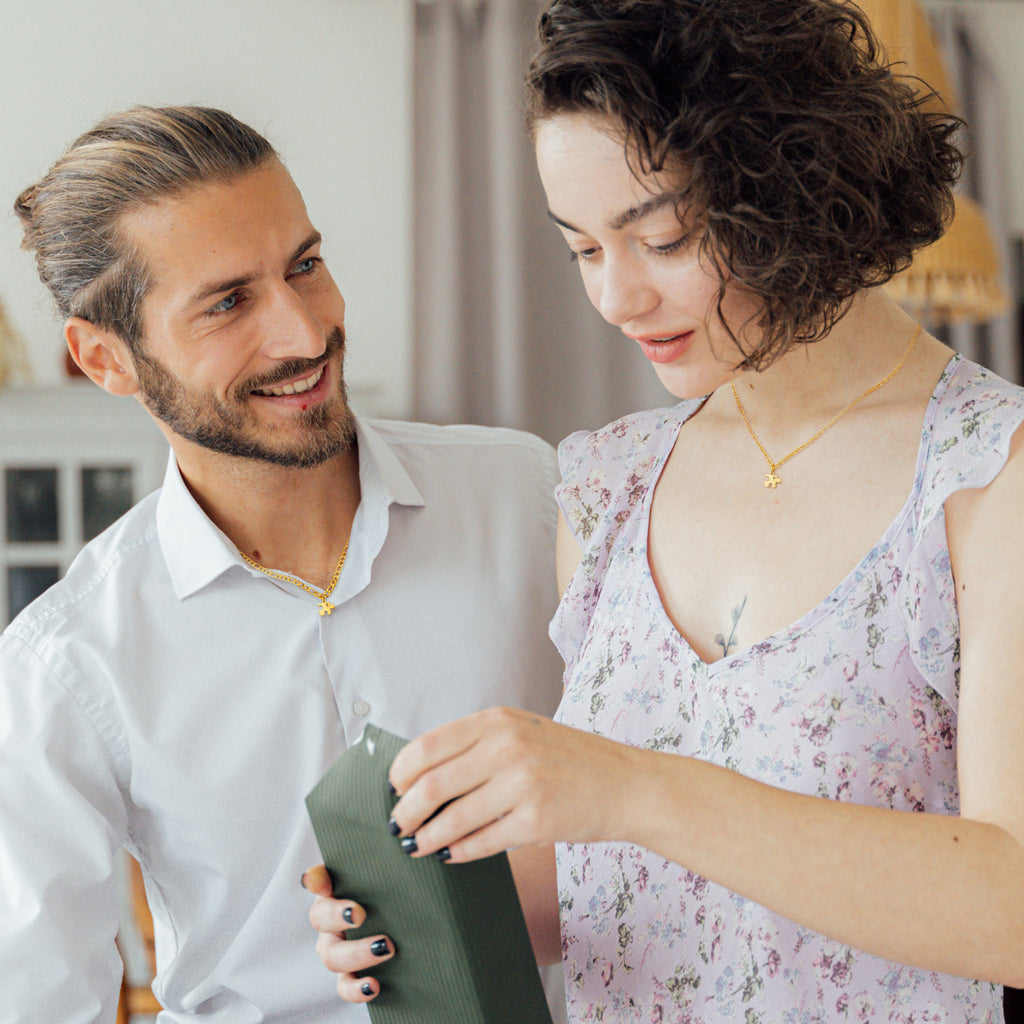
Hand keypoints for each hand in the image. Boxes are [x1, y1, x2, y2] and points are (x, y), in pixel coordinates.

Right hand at [301, 865, 394, 1002]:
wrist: (404, 922)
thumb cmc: (392, 890)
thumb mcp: (387, 873)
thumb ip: (382, 861)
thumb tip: (391, 844)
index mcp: (336, 890)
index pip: (318, 879)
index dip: (315, 879)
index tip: (316, 880)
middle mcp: (330, 920)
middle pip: (320, 918)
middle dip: (337, 916)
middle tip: (359, 913)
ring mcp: (336, 949)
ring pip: (333, 956)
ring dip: (357, 953)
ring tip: (386, 947)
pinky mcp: (349, 975)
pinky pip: (344, 986)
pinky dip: (356, 989)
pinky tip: (374, 985)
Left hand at [387, 706, 639, 861]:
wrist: (625, 783)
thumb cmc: (568, 759)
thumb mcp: (521, 731)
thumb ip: (475, 745)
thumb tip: (418, 776)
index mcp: (497, 720)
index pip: (425, 747)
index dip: (399, 775)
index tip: (394, 791)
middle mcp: (508, 746)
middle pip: (430, 786)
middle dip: (405, 812)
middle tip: (397, 825)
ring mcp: (523, 784)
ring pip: (451, 820)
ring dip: (424, 838)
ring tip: (415, 846)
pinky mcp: (536, 821)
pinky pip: (480, 843)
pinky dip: (456, 853)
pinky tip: (449, 854)